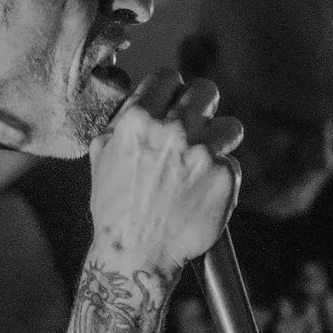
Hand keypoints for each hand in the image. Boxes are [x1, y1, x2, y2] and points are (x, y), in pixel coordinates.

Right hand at [86, 69, 241, 276]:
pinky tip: (202, 192)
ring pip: (230, 126)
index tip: (172, 104)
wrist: (136, 255)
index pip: (168, 77)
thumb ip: (123, 121)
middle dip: (202, 107)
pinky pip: (231, 163)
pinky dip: (220, 176)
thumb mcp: (101, 155)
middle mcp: (173, 131)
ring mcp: (202, 153)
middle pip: (206, 91)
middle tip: (196, 127)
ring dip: (219, 140)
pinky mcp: (225, 177)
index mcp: (139, 120)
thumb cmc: (115, 208)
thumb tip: (141, 97)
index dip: (170, 91)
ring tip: (203, 162)